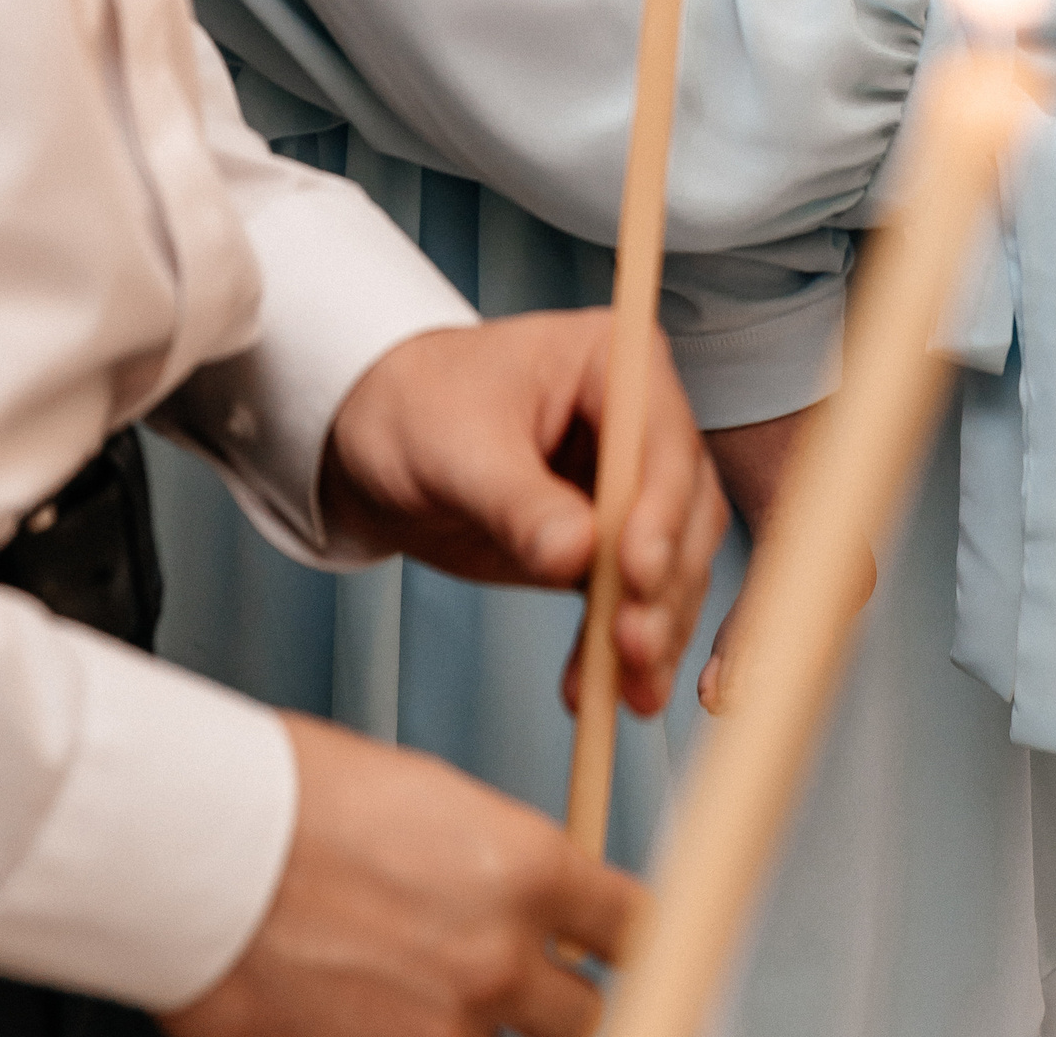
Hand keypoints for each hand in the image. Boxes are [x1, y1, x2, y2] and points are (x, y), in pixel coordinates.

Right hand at [164, 714, 638, 1036]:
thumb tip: (513, 902)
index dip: (630, 938)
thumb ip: (495, 866)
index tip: (624, 945)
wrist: (204, 846)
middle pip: (588, 1014)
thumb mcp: (433, 801)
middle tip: (536, 991)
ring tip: (418, 990)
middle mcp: (499, 962)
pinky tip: (368, 1013)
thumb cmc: (296, 797)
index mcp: (527, 870)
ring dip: (473, 1026)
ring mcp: (441, 1034)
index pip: (634, 926)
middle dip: (564, 1003)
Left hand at [323, 311, 725, 717]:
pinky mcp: (609, 541)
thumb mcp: (456, 449)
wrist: (372, 443)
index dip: (660, 509)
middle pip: (683, 509)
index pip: (662, 441)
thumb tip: (577, 557)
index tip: (636, 573)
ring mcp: (629, 484)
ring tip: (625, 692)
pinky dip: (624, 650)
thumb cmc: (413, 412)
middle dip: (663, 585)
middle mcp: (640, 420)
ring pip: (673, 563)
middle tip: (631, 648)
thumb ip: (517, 502)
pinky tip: (604, 692)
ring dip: (654, 629)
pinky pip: (635, 600)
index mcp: (615, 362)